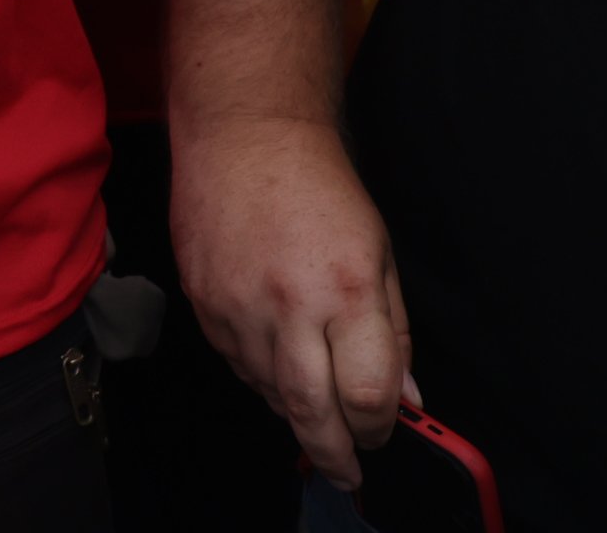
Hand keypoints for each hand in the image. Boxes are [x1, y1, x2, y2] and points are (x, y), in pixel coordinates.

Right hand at [174, 113, 413, 486]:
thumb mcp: (381, 255)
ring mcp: (237, 304)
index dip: (378, 428)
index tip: (382, 433)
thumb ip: (395, 332)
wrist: (245, 135)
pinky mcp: (202, 300)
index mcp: (347, 290)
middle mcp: (289, 304)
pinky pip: (235, 363)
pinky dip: (260, 376)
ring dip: (297, 411)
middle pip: (311, 412)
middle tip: (347, 470)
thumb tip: (404, 396)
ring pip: (269, 393)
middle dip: (334, 453)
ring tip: (314, 406)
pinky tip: (277, 361)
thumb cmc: (319, 188)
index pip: (366, 395)